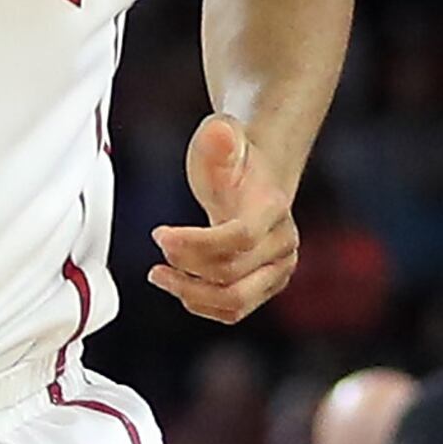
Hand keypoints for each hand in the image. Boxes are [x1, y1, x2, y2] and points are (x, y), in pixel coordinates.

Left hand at [150, 117, 298, 323]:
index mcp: (273, 209)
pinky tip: (179, 285)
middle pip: (232, 274)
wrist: (256, 177)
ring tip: (158, 275)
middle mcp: (283, 244)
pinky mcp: (266, 286)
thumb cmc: (233, 159)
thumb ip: (219, 139)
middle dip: (186, 266)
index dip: (195, 243)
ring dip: (190, 293)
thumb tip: (219, 133)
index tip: (159, 233)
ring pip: (235, 301)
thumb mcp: (221, 138)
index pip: (238, 238)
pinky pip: (234, 311)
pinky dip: (201, 304)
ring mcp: (278, 269)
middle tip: (159, 249)